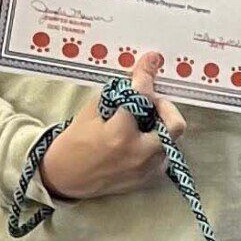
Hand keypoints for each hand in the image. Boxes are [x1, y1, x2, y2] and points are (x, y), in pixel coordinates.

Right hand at [37, 51, 187, 201]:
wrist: (65, 178)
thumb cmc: (74, 142)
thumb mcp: (91, 112)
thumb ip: (118, 95)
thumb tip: (139, 76)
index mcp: (120, 135)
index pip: (143, 97)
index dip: (146, 76)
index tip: (152, 61)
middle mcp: (138, 154)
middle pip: (175, 125)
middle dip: (164, 108)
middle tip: (150, 102)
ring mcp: (144, 170)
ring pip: (170, 140)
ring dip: (159, 126)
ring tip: (141, 121)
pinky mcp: (146, 179)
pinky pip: (162, 156)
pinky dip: (154, 143)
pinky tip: (139, 139)